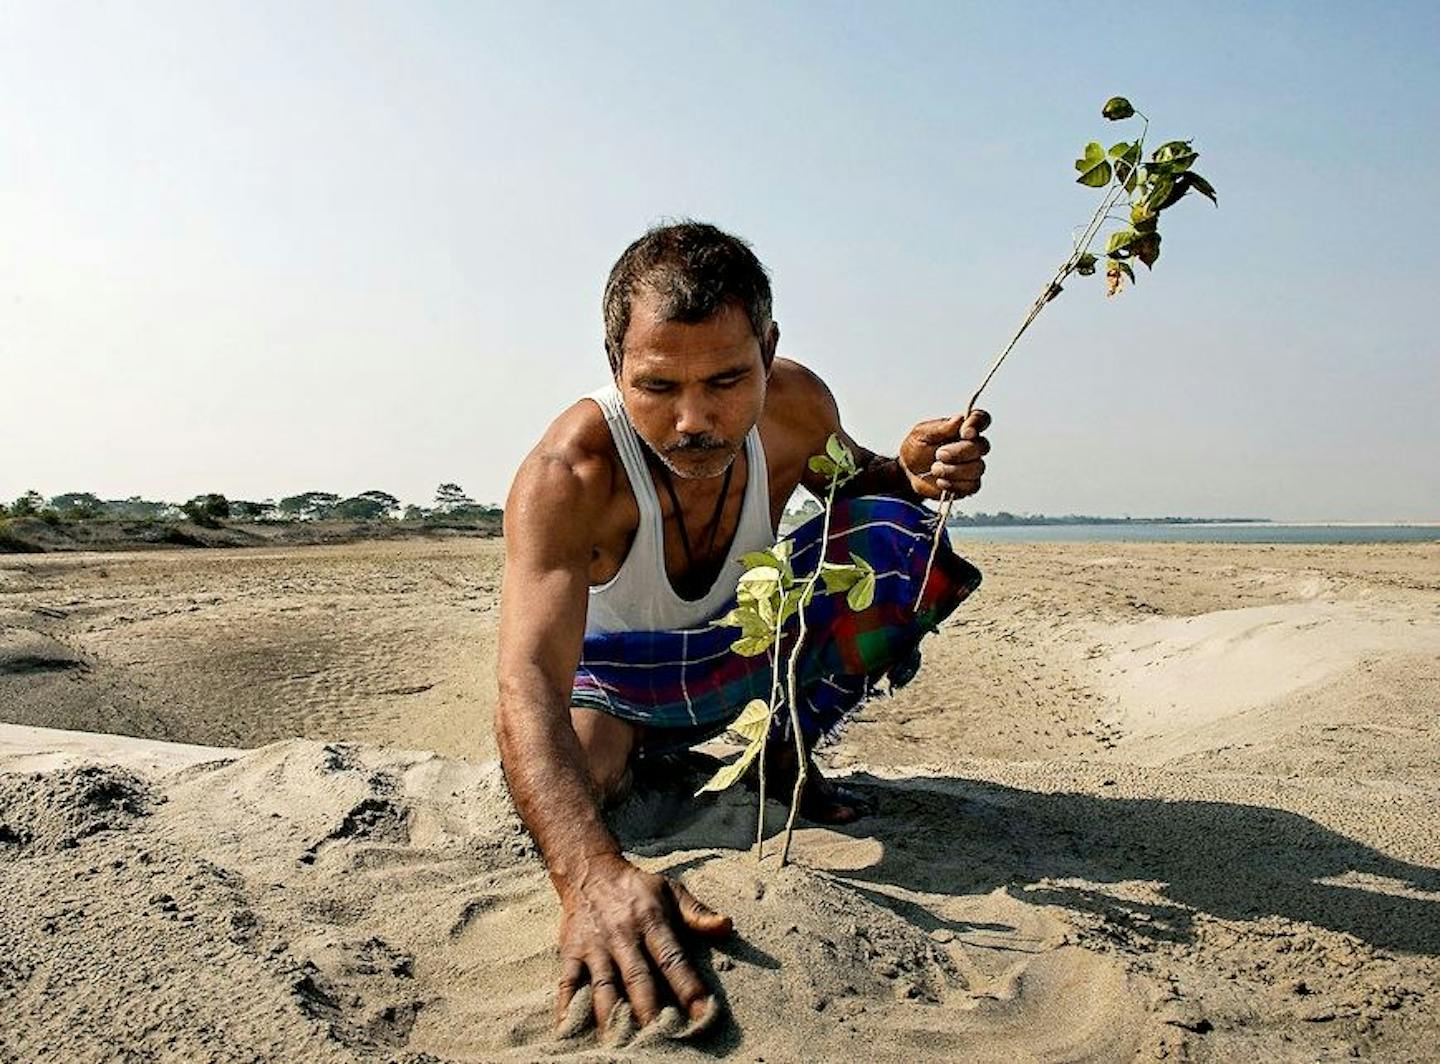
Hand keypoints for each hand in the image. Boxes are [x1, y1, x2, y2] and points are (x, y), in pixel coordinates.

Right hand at [555, 852, 731, 1035]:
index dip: (687, 986)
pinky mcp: (571, 952)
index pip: (672, 958)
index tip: (702, 1014)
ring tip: (622, 1043)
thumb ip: (697, 912)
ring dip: (612, 1016)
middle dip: (650, 1010)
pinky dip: (568, 1007)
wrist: (589, 871)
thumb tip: (726, 926)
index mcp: (651, 920)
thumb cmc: (637, 888)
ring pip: (604, 987)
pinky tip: (570, 1030)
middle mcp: (623, 935)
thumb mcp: (670, 890)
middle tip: (662, 1037)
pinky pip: (568, 982)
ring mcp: (595, 946)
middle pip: (637, 978)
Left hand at [899, 409, 991, 499]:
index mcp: (961, 429)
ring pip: (977, 468)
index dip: (977, 424)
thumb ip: (940, 427)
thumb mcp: (921, 434)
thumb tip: (959, 419)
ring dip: (954, 470)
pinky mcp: (968, 484)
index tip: (964, 432)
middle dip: (959, 452)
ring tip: (935, 469)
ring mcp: (972, 466)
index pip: (981, 419)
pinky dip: (954, 485)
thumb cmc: (916, 450)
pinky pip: (972, 486)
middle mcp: (971, 446)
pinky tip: (941, 481)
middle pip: (982, 446)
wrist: (907, 473)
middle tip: (939, 454)